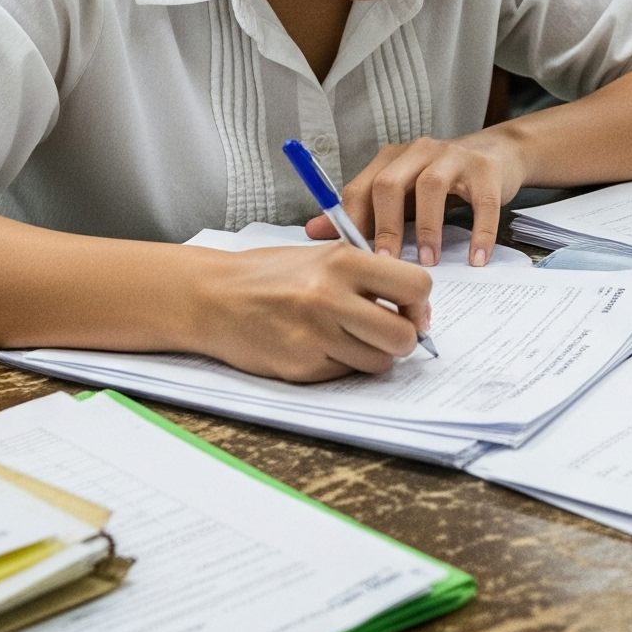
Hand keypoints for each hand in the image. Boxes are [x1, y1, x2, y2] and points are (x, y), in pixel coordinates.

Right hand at [196, 242, 431, 381]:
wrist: (213, 297)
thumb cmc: (270, 274)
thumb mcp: (322, 256)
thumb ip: (368, 275)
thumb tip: (417, 306)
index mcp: (343, 261)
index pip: (416, 286)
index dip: (418, 303)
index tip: (407, 308)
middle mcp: (331, 298)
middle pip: (404, 336)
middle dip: (402, 338)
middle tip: (386, 331)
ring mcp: (316, 336)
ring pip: (379, 363)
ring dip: (371, 355)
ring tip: (347, 338)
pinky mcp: (302, 367)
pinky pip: (345, 374)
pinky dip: (341, 365)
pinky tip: (318, 346)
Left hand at [315, 132, 527, 267]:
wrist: (497, 154)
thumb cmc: (441, 181)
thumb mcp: (400, 195)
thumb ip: (361, 213)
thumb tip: (313, 233)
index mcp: (391, 160)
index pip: (361, 188)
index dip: (354, 224)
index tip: (355, 260)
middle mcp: (418, 152)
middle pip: (390, 183)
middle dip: (386, 226)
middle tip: (388, 263)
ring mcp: (453, 156)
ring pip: (432, 186)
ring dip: (428, 228)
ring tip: (428, 262)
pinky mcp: (486, 169)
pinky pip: (481, 201)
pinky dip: (479, 232)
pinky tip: (476, 257)